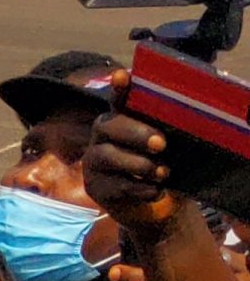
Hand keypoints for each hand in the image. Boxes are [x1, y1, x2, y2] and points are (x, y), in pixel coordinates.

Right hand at [85, 90, 181, 235]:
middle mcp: (103, 136)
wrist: (157, 204)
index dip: (120, 88)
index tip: (123, 76)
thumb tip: (186, 115)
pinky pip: (113, 185)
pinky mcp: (95, 188)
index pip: (119, 98)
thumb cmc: (166, 165)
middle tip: (161, 144)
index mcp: (124, 119)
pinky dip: (139, 189)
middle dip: (135, 133)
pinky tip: (156, 191)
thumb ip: (170, 127)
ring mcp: (95, 163)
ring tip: (163, 173)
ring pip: (107, 156)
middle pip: (108, 126)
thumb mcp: (172, 144)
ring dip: (139, 165)